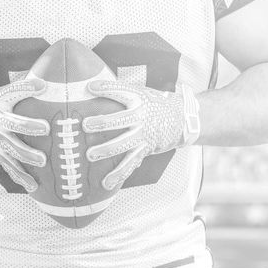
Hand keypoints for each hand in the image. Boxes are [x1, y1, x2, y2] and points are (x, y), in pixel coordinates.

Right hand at [0, 79, 49, 191]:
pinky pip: (9, 167)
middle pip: (15, 124)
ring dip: (27, 155)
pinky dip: (21, 177)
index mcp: (0, 104)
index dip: (26, 88)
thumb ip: (21, 88)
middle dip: (29, 127)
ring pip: (13, 149)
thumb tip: (47, 81)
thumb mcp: (0, 93)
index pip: (13, 92)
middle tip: (45, 128)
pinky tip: (34, 186)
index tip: (42, 85)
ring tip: (43, 161)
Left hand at [82, 80, 199, 189]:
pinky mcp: (145, 149)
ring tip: (90, 155)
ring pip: (123, 144)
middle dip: (102, 123)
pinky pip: (130, 163)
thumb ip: (121, 91)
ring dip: (106, 150)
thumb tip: (91, 85)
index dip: (106, 88)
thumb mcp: (142, 93)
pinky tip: (106, 182)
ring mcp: (143, 135)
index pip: (121, 91)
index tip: (91, 87)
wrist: (182, 120)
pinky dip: (118, 174)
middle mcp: (141, 117)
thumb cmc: (155, 104)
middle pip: (120, 120)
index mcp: (139, 100)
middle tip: (85, 126)